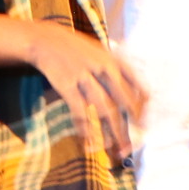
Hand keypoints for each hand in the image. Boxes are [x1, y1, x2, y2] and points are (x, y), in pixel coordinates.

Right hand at [21, 24, 149, 158]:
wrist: (45, 39)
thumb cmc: (77, 50)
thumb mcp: (102, 53)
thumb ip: (119, 71)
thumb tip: (141, 97)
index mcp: (115, 61)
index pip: (138, 87)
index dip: (143, 108)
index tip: (143, 125)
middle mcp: (103, 68)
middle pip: (123, 103)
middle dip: (129, 127)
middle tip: (131, 147)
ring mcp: (84, 76)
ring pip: (104, 110)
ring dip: (111, 133)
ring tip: (116, 150)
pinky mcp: (67, 85)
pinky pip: (80, 110)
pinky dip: (85, 128)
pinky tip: (88, 142)